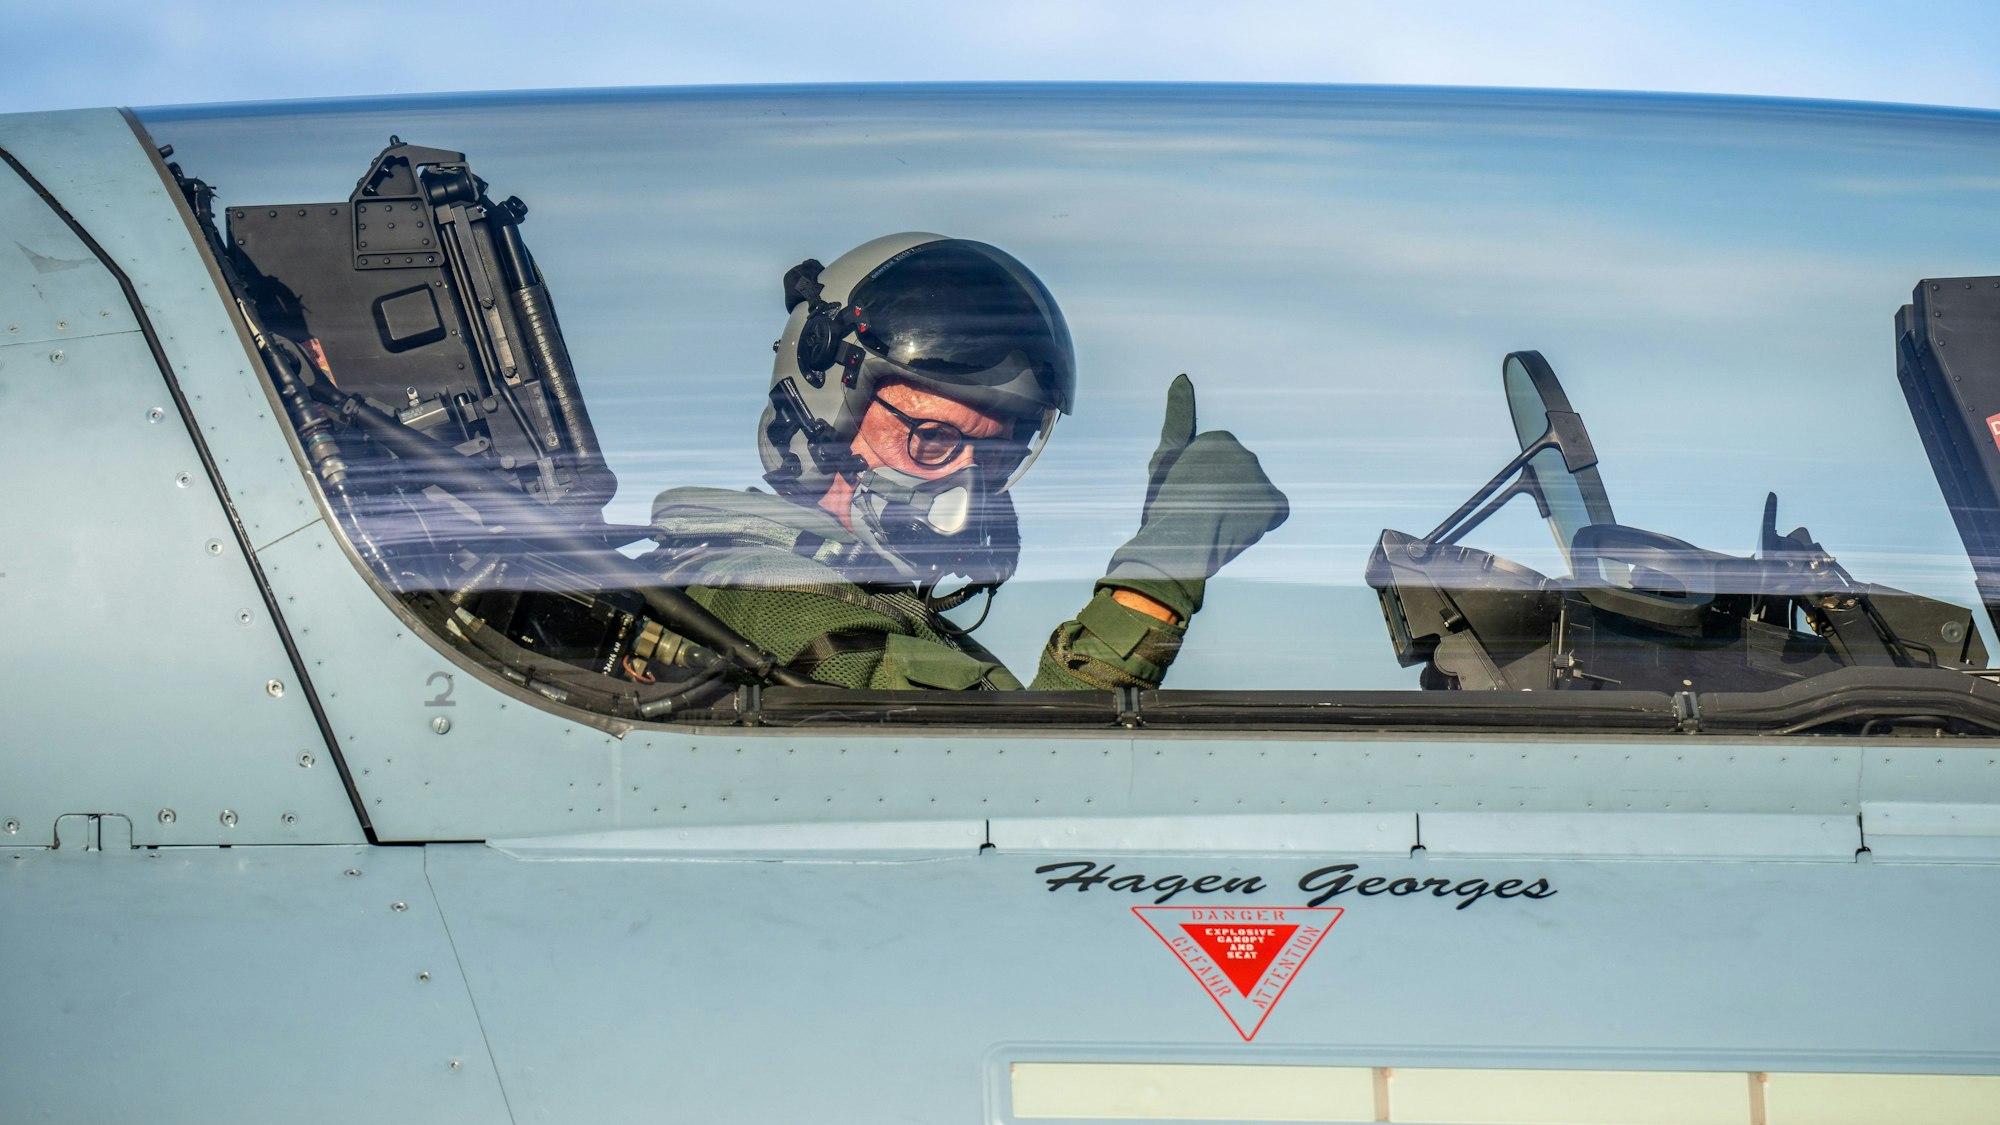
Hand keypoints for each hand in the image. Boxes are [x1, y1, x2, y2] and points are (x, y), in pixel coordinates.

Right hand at [1100, 375, 1288, 619]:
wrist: (1176, 545)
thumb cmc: (1164, 504)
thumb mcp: (1164, 459)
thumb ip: (1178, 418)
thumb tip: (1182, 377)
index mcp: (1220, 440)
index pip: (1220, 469)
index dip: (1203, 488)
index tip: (1188, 499)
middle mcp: (1245, 453)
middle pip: (1241, 483)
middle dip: (1225, 499)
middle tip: (1201, 515)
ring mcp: (1262, 480)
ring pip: (1256, 499)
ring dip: (1242, 513)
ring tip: (1215, 527)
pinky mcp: (1274, 504)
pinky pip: (1276, 513)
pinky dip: (1264, 523)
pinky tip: (1240, 530)